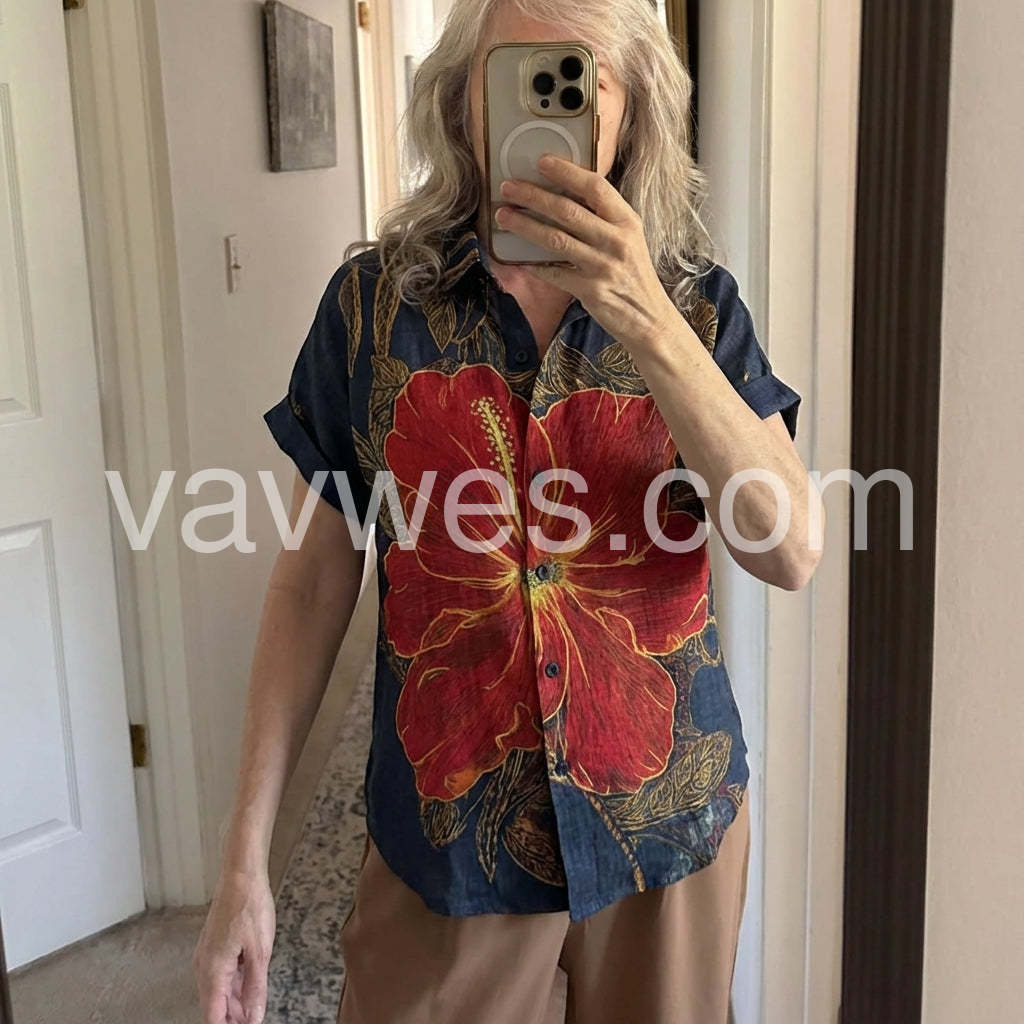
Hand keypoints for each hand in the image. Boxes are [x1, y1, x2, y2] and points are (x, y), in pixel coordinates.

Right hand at [193, 868, 275, 1023]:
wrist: (241, 876)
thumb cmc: (250, 907)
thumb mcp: (260, 952)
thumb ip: (256, 989)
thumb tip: (253, 1019)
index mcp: (212, 972)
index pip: (213, 1017)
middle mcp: (204, 967)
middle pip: (215, 1007)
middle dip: (233, 1019)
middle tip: (254, 1020)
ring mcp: (207, 957)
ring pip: (219, 992)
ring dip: (235, 1004)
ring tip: (254, 1011)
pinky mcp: (214, 948)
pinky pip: (222, 976)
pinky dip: (235, 986)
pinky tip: (249, 990)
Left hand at [494, 153, 679, 348]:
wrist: (649, 318)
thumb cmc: (634, 276)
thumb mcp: (630, 240)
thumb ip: (604, 220)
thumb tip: (567, 197)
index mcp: (627, 222)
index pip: (595, 187)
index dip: (567, 172)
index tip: (542, 162)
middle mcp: (616, 241)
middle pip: (568, 211)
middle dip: (533, 196)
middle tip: (508, 188)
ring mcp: (602, 266)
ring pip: (556, 239)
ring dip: (525, 226)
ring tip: (503, 216)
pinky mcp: (590, 291)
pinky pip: (554, 273)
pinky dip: (534, 265)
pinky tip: (517, 257)